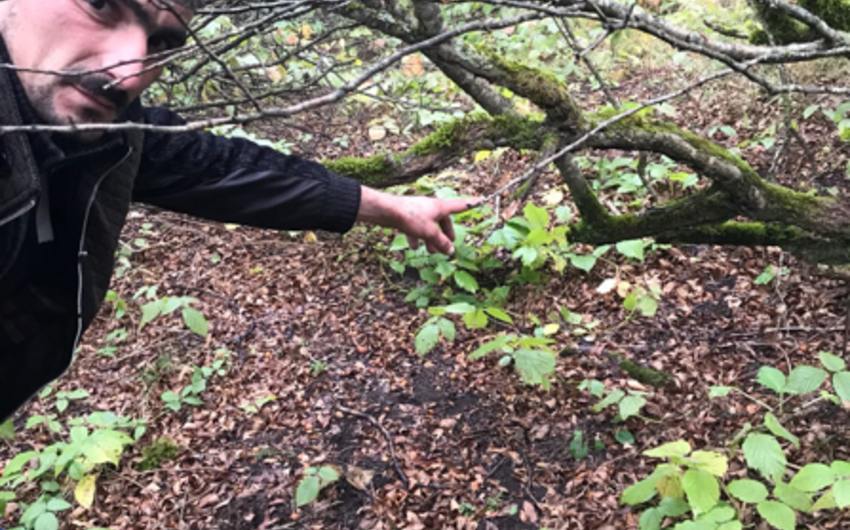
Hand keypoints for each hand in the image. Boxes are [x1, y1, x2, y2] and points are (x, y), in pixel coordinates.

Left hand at [357, 187, 478, 254]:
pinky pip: (416, 227)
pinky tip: (413, 247)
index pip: (460, 205)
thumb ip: (441, 242)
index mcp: (440, 207)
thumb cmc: (411, 217)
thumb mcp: (429, 233)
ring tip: (430, 251)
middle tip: (449, 243)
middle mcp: (431, 206)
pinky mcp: (408, 215)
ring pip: (429, 225)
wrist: (387, 210)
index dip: (471, 204)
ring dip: (430, 238)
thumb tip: (451, 251)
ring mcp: (418, 210)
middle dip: (445, 232)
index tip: (481, 200)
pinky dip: (417, 236)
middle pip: (443, 219)